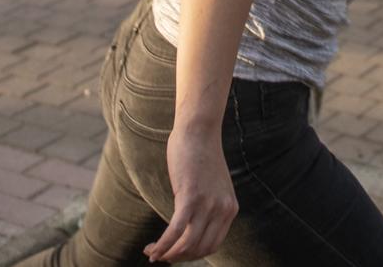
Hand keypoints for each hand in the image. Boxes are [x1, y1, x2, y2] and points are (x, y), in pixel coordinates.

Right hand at [146, 129, 237, 262]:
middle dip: (178, 256)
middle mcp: (223, 209)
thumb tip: (193, 223)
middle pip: (200, 248)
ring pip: (187, 244)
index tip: (175, 253)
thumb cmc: (201, 154)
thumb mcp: (212, 184)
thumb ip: (209, 204)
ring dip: (168, 253)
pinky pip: (176, 230)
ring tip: (152, 253)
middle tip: (161, 255)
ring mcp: (208, 204)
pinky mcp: (191, 196)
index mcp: (230, 208)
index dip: (192, 254)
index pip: (212, 245)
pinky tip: (152, 249)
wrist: (199, 129)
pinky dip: (163, 244)